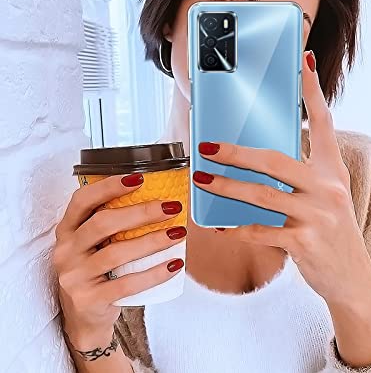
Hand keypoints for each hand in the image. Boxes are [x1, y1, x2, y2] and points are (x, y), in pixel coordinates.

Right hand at [54, 173, 185, 347]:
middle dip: (141, 212)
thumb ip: (114, 223)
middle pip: (103, 223)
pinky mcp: (89, 300)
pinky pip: (127, 284)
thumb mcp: (95, 244)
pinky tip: (174, 264)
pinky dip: (154, 273)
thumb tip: (160, 199)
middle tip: (171, 207)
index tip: (140, 178)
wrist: (85, 318)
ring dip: (152, 241)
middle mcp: (66, 250)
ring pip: (115, 253)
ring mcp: (75, 276)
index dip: (109, 186)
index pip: (83, 199)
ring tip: (178, 233)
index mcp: (68, 229)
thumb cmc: (98, 270)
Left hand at [192, 50, 370, 366]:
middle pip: (276, 159)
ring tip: (202, 179)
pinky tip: (221, 226)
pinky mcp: (306, 242)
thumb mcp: (327, 197)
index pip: (324, 122)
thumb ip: (301, 176)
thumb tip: (257, 158)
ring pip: (262, 194)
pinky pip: (262, 230)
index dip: (312, 91)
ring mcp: (319, 214)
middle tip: (207, 146)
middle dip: (237, 152)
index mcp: (333, 170)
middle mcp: (329, 187)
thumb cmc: (332, 232)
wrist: (354, 280)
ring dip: (227, 187)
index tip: (302, 62)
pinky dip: (238, 228)